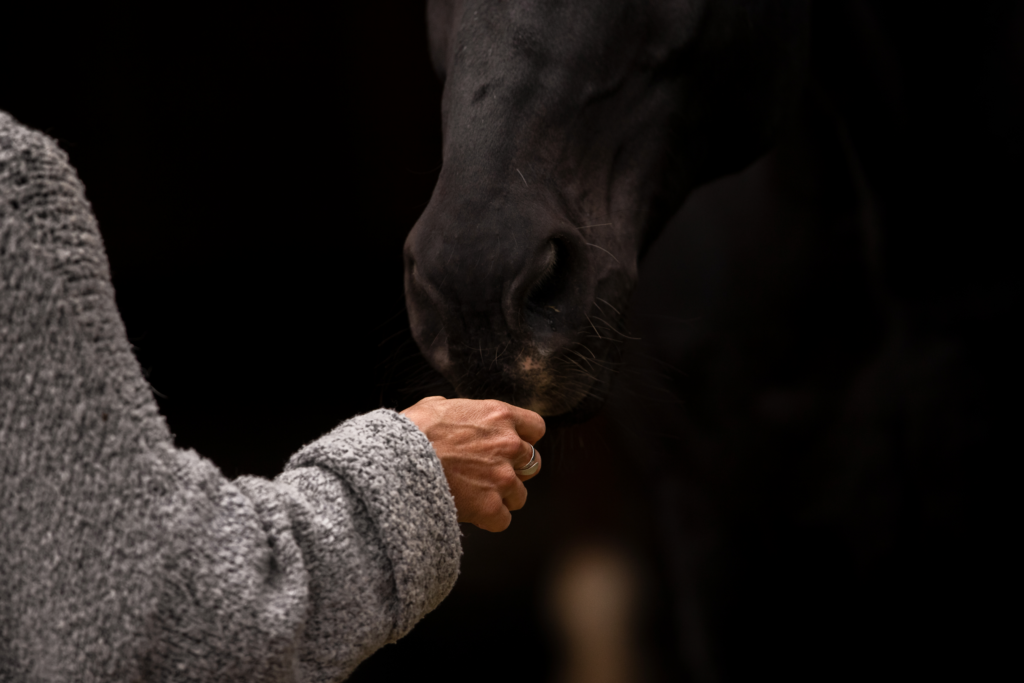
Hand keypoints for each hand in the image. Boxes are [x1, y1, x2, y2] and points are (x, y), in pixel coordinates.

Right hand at [400, 396, 544, 531]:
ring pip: (520, 495)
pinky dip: (489, 519)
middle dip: (514, 469)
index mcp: (499, 416)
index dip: (524, 438)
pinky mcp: (490, 506)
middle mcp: (509, 445)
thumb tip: (456, 412)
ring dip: (502, 497)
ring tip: (476, 496)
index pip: (536, 427)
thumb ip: (460, 411)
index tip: (510, 446)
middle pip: (532, 463)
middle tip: (490, 474)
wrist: (397, 461)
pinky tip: (471, 512)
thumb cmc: (411, 432)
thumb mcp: (437, 406)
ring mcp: (502, 477)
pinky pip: (503, 520)